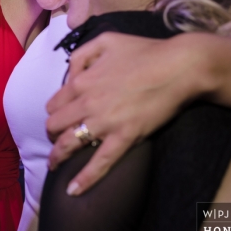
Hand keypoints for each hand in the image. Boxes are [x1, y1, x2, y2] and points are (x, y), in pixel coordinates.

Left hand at [45, 33, 195, 194]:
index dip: (54, 111)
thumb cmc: (145, 51)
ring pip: (68, 144)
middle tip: (56, 139)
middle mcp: (86, 102)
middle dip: (52, 133)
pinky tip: (73, 190)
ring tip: (54, 165)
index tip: (59, 117)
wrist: (179, 66)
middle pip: (55, 125)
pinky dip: (85, 179)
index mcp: (81, 80)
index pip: (54, 103)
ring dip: (57, 156)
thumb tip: (70, 73)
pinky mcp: (125, 137)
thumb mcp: (106, 41)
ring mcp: (104, 122)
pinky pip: (100, 162)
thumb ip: (81, 54)